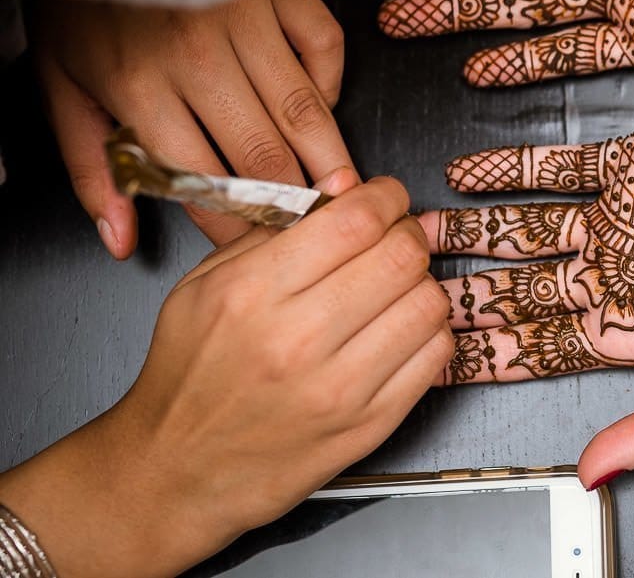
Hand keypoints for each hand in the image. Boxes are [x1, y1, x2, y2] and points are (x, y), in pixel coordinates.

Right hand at [0, 171, 452, 577]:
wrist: (175, 472)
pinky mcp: (369, 425)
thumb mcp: (204, 285)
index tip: (386, 197)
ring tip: (395, 287)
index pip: (356, 220)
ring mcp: (339, 388)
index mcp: (252, 293)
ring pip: (429, 302)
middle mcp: (298, 340)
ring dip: (420, 283)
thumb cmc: (188, 375)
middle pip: (402, 256)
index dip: (385, 197)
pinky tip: (400, 328)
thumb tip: (344, 184)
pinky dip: (429, 330)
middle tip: (394, 238)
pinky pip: (436, 355)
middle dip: (407, 234)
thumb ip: (274, 228)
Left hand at [31, 0, 351, 255]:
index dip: (233, 227)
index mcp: (139, 86)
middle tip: (316, 233)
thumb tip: (120, 237)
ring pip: (304, 108)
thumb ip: (93, 167)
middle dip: (295, 205)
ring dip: (330, 157)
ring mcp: (246, 18)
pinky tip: (323, 106)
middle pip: (265, 154)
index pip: (201, 183)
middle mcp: (198, 56)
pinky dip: (332, 81)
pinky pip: (324, 43)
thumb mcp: (60, 85)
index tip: (252, 249)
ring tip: (346, 193)